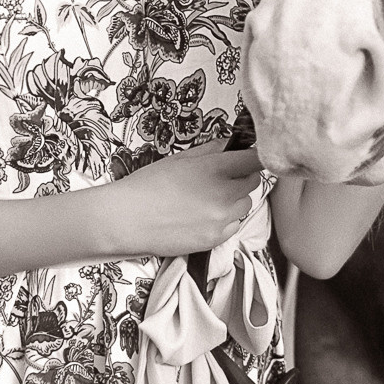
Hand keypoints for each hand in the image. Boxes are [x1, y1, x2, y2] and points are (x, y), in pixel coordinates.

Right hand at [105, 148, 265, 257]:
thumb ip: (210, 150)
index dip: (256, 156)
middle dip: (242, 176)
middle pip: (253, 181)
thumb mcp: (178, 159)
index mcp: (215, 169)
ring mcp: (222, 218)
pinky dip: (226, 220)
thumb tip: (229, 144)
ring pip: (246, 204)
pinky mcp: (216, 239)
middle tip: (222, 178)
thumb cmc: (147, 186)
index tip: (253, 156)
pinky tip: (204, 216)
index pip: (255, 159)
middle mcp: (224, 194)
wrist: (127, 220)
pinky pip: (234, 225)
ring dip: (235, 199)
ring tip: (209, 199)